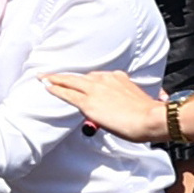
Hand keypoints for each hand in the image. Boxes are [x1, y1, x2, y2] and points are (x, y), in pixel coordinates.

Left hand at [43, 70, 169, 142]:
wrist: (150, 118)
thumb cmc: (147, 114)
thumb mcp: (134, 100)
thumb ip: (122, 101)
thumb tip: (115, 110)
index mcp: (118, 78)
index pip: (96, 78)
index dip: (85, 80)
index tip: (78, 81)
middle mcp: (106, 79)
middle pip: (81, 77)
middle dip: (65, 77)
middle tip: (50, 75)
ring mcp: (96, 90)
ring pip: (71, 82)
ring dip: (55, 80)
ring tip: (43, 78)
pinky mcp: (88, 102)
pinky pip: (68, 94)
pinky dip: (56, 89)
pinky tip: (47, 86)